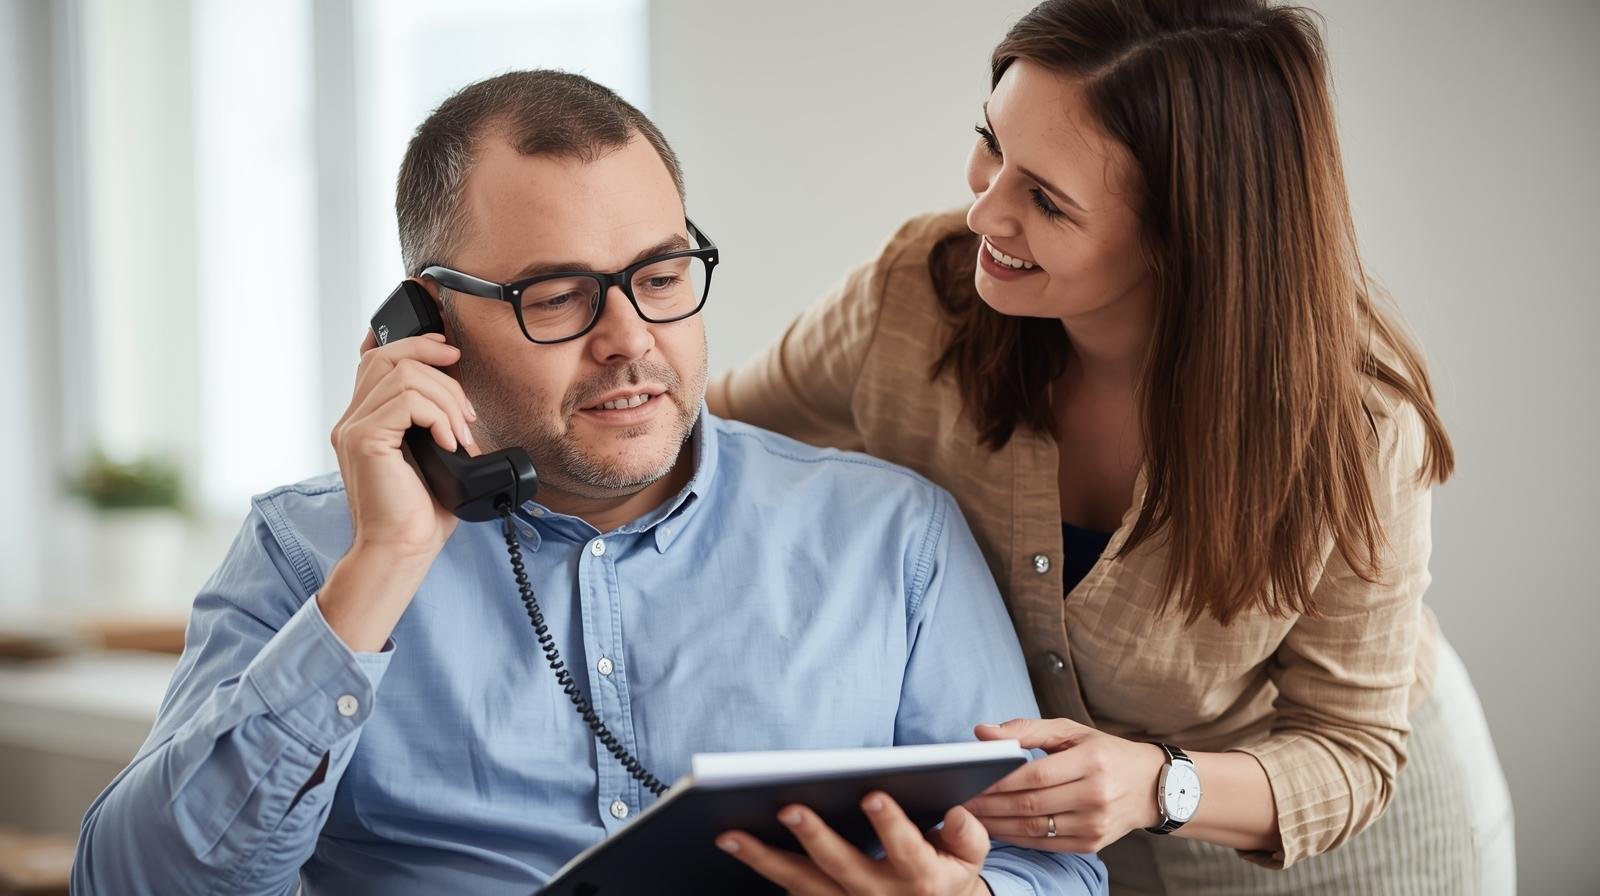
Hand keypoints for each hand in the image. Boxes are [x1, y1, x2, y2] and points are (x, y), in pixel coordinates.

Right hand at [335, 329, 479, 560]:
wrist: (401, 550)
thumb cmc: (418, 514)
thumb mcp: (433, 458)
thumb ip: (433, 425)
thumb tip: (463, 403)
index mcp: (365, 423)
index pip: (378, 361)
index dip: (415, 345)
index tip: (450, 352)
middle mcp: (352, 421)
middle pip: (389, 357)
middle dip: (436, 364)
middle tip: (466, 401)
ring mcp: (353, 428)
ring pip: (403, 374)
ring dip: (445, 397)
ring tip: (462, 431)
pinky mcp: (364, 440)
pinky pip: (405, 401)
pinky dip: (438, 416)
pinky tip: (450, 442)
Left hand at [717, 792, 990, 895]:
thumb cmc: (947, 872)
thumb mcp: (969, 858)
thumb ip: (966, 834)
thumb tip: (954, 813)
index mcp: (920, 878)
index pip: (905, 850)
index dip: (890, 824)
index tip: (873, 795)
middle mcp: (879, 895)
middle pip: (841, 868)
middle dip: (814, 837)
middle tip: (788, 807)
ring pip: (801, 883)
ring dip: (764, 859)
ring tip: (729, 834)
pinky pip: (790, 891)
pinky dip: (762, 870)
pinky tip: (735, 845)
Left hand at [963, 718, 1165, 852]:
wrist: (1150, 787)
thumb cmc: (1105, 753)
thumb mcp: (1072, 731)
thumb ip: (1026, 730)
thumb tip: (982, 732)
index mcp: (1092, 761)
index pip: (1035, 775)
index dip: (999, 780)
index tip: (970, 780)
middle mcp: (1096, 795)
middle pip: (1030, 804)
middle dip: (989, 805)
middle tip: (960, 802)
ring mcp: (1095, 824)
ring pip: (1034, 828)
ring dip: (997, 824)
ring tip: (970, 817)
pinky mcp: (1092, 844)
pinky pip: (1045, 844)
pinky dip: (1016, 838)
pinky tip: (996, 829)